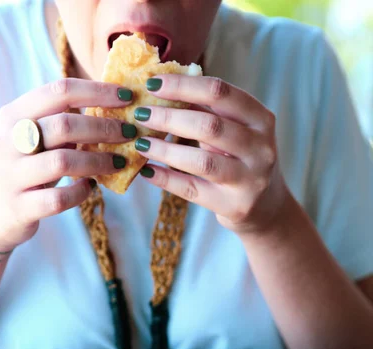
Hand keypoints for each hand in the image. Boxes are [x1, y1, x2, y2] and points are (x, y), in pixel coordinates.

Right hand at [0, 78, 134, 252]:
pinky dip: (81, 193)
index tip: (126, 96)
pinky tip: (91, 187)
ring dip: (98, 161)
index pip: (59, 91)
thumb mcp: (34, 138)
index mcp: (14, 115)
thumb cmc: (26, 168)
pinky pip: (59, 198)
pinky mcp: (22, 207)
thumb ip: (62, 121)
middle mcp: (10, 141)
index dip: (97, 91)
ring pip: (63, 161)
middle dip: (104, 128)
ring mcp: (14, 175)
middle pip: (65, 125)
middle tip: (130, 133)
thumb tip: (112, 105)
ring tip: (119, 162)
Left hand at [135, 75, 288, 236]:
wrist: (266, 207)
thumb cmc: (242, 159)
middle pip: (210, 126)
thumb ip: (209, 111)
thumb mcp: (236, 131)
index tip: (152, 83)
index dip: (184, 85)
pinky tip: (147, 171)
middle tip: (141, 114)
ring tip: (140, 143)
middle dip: (170, 118)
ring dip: (166, 150)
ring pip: (202, 161)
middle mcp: (260, 149)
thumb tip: (162, 86)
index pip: (221, 93)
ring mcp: (250, 180)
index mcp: (261, 120)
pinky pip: (193, 190)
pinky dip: (167, 179)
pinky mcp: (234, 206)